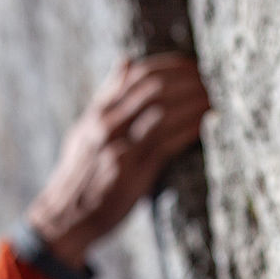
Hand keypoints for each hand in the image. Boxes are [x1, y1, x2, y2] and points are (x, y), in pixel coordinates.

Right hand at [24, 54, 210, 266]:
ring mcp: (119, 149)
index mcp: (97, 113)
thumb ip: (108, 96)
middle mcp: (106, 127)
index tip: (192, 66)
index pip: (137, 75)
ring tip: (213, 99)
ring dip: (192, 103)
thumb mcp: (86, 128)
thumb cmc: (80, 173)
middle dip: (186, 81)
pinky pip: (166, 144)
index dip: (170, 66)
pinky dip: (188, 130)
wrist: (65, 218)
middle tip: (210, 80)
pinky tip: (205, 125)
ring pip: (162, 113)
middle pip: (153, 89)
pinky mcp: (132, 174)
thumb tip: (126, 60)